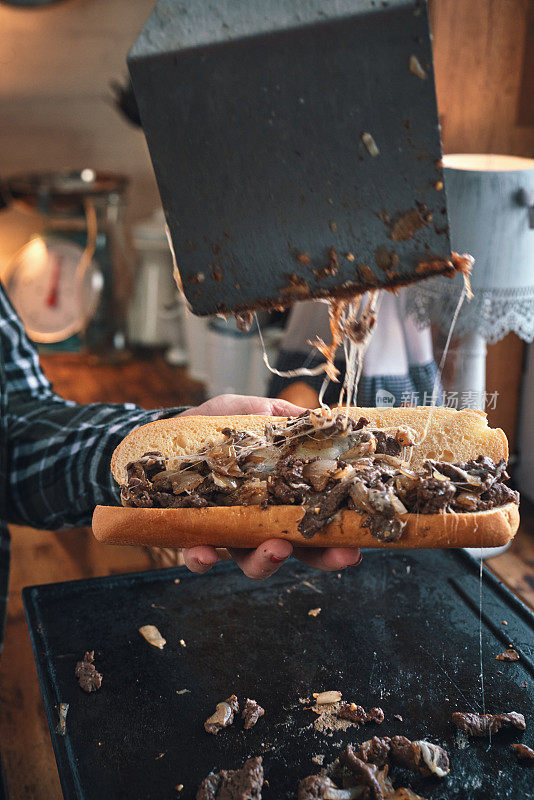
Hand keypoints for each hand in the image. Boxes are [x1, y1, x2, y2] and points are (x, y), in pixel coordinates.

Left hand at [180, 394, 361, 578]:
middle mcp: (256, 522)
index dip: (338, 539)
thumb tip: (319, 416)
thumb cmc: (211, 427)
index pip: (314, 523)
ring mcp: (225, 532)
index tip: (360, 544)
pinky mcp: (190, 536)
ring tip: (276, 549)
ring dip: (266, 561)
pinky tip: (203, 552)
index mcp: (277, 496)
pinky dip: (202, 559)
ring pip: (250, 562)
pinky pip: (197, 556)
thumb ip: (280, 417)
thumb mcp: (247, 414)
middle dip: (320, 558)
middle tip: (340, 555)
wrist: (162, 434)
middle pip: (296, 549)